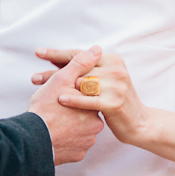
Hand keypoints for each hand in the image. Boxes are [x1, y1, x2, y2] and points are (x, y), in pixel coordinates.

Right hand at [27, 46, 104, 164]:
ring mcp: (87, 142)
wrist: (32, 141)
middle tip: (55, 109)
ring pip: (81, 130)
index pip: (89, 95)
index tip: (61, 95)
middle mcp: (95, 125)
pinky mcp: (78, 155)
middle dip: (73, 110)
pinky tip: (55, 135)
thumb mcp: (61, 79)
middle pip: (85, 113)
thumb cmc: (45, 109)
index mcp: (93, 105)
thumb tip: (97, 49)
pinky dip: (67, 140)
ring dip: (70, 126)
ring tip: (53, 122)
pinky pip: (75, 144)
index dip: (75, 92)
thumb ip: (81, 63)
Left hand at [34, 48, 150, 146]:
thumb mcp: (106, 80)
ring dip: (60, 86)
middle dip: (54, 73)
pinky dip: (74, 99)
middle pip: (78, 69)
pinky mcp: (115, 102)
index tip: (39, 52)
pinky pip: (89, 100)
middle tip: (35, 77)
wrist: (140, 123)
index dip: (58, 54)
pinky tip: (60, 99)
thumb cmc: (116, 101)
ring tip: (40, 90)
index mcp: (112, 60)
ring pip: (82, 83)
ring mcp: (116, 86)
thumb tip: (60, 58)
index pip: (81, 54)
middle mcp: (115, 70)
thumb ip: (86, 69)